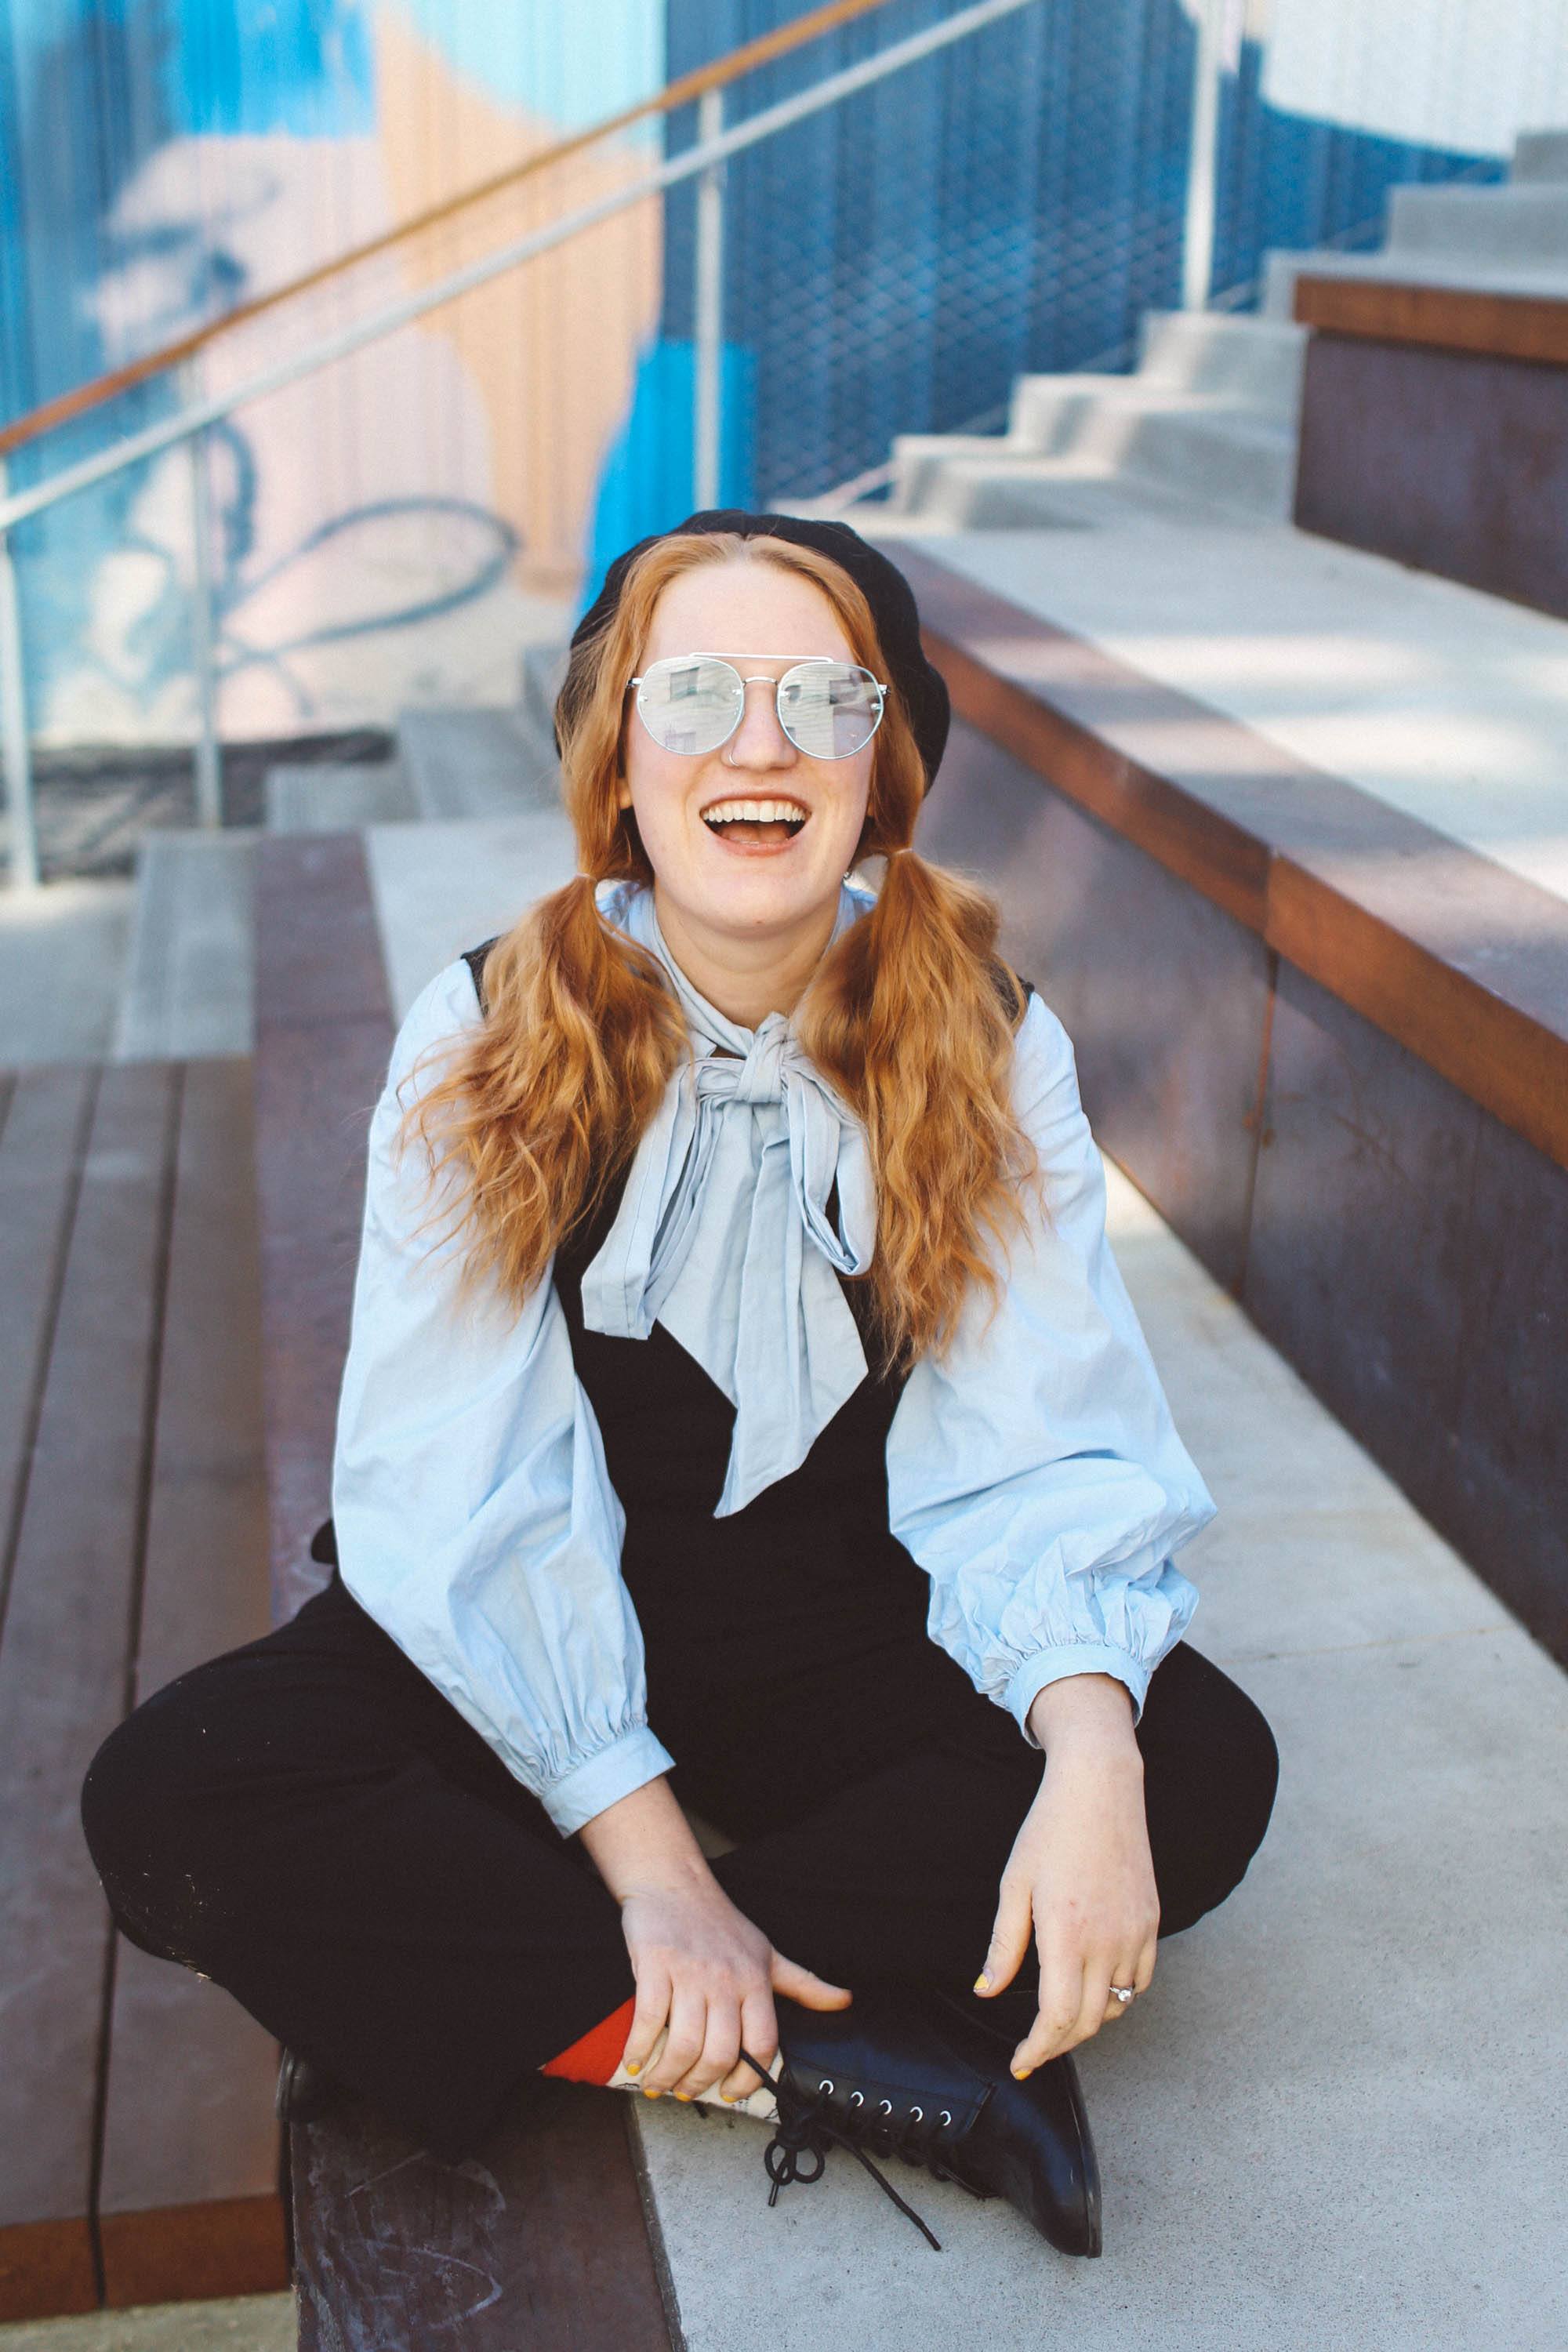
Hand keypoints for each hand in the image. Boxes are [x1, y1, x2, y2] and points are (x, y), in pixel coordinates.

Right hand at [618, 1869, 851, 2103]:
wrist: (674, 1882)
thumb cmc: (720, 1922)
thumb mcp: (768, 1952)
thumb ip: (804, 1984)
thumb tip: (845, 2001)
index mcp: (756, 1980)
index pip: (763, 2044)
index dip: (748, 2079)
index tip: (731, 2093)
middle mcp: (726, 1979)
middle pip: (720, 2053)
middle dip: (700, 2084)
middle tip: (686, 2092)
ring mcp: (690, 1972)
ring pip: (685, 2044)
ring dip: (668, 2075)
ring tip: (659, 2083)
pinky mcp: (656, 1964)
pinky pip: (649, 2020)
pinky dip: (638, 2049)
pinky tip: (634, 2060)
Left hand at [973, 1674, 1157, 2076]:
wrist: (1100, 1788)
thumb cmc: (1050, 1831)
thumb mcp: (1014, 1885)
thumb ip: (1004, 1945)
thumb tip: (986, 1991)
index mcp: (1067, 1934)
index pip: (1056, 2018)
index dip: (1037, 2049)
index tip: (1020, 2061)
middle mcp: (1107, 1941)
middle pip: (1087, 2023)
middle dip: (1058, 2045)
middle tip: (1034, 2049)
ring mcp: (1135, 1933)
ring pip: (1116, 2005)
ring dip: (1087, 2022)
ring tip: (1059, 2020)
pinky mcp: (1152, 1922)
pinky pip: (1140, 1980)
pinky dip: (1117, 1997)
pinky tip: (1095, 1989)